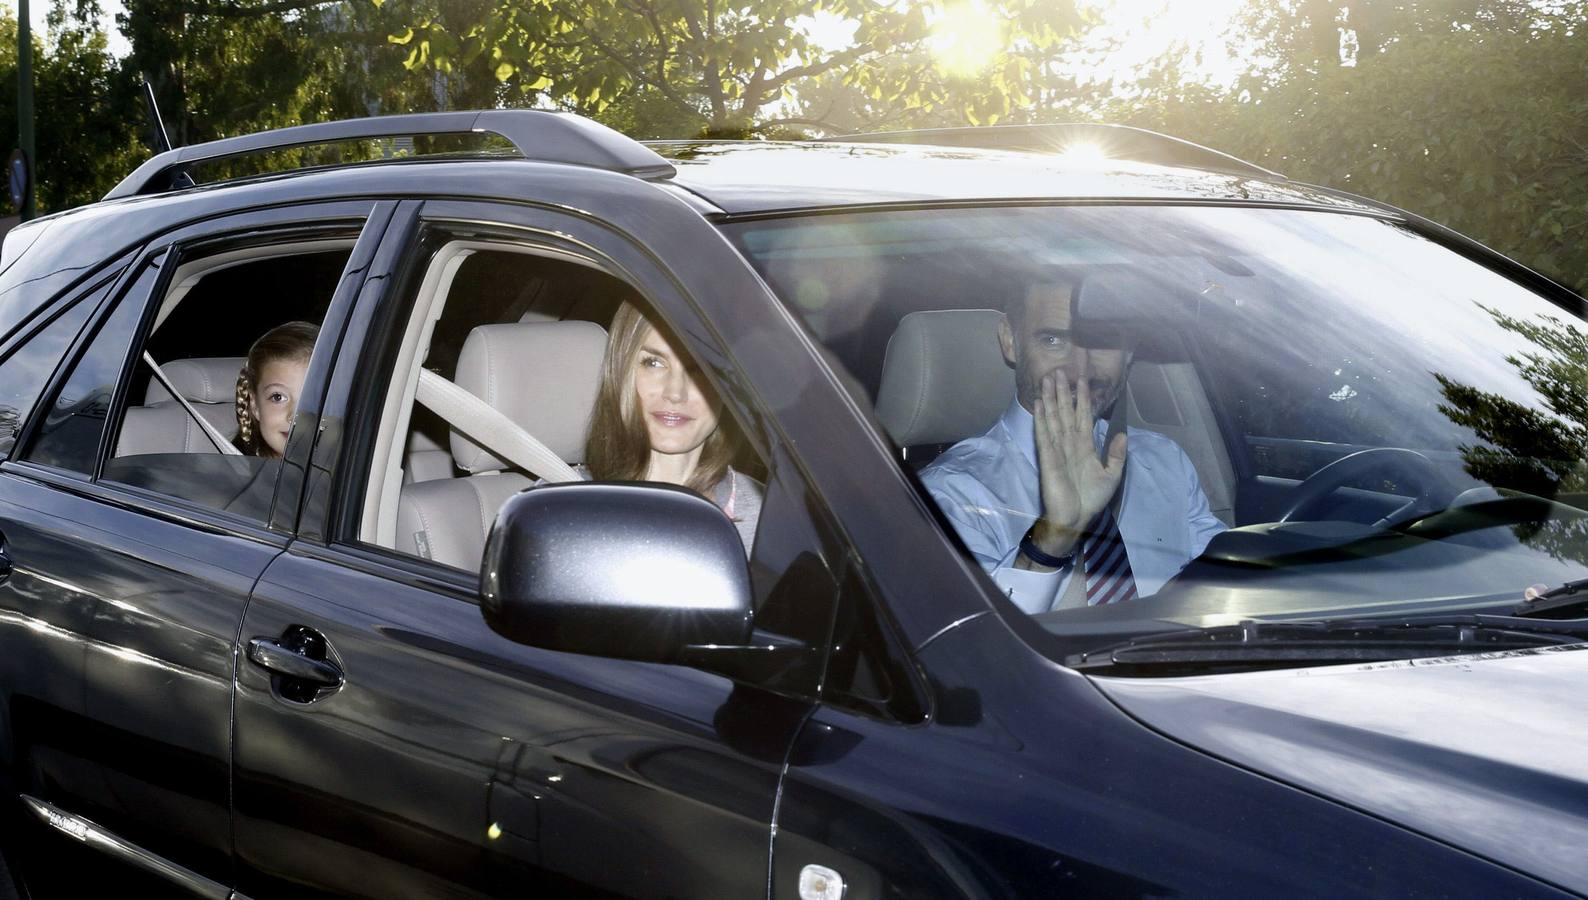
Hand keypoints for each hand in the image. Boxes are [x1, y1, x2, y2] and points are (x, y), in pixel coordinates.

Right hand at [1026, 371, 1126, 560]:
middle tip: (1060, 371)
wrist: (1075, 519)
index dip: (1082, 399)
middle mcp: (1070, 444)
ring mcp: (1057, 450)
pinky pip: (1044, 435)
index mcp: (1085, 447)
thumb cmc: (1091, 500)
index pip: (1083, 417)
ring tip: (1047, 380)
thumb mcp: (1111, 476)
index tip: (1081, 380)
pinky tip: (1039, 405)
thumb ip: (1115, 455)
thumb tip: (1122, 435)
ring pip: (1054, 419)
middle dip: (1063, 392)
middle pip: (1065, 412)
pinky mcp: (1048, 458)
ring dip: (1050, 399)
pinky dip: (1041, 420)